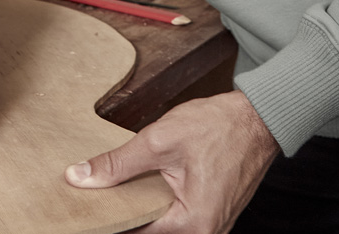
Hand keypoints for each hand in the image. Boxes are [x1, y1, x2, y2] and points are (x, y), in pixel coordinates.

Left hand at [65, 90, 279, 233]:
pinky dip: (161, 200)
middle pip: (149, 230)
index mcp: (192, 225)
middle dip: (125, 210)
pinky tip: (147, 181)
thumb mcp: (160, 139)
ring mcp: (212, 225)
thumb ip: (118, 164)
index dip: (108, 216)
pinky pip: (179, 214)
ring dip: (143, 204)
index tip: (85, 205)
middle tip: (99, 190)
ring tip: (121, 183)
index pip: (134, 232)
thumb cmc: (219, 126)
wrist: (259, 116)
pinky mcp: (214, 213)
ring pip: (164, 222)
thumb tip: (79, 177)